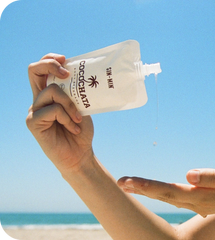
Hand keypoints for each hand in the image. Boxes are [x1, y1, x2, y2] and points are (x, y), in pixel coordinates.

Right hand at [26, 53, 93, 173]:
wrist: (80, 154)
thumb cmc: (80, 131)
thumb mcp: (81, 107)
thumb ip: (76, 93)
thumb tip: (82, 75)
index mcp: (49, 95)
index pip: (41, 70)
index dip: (50, 59)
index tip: (66, 60)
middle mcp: (39, 100)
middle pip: (33, 70)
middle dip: (50, 64)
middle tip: (67, 74)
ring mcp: (34, 111)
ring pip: (51, 91)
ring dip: (70, 104)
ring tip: (78, 120)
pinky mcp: (33, 123)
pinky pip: (53, 110)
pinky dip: (67, 118)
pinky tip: (73, 128)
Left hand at [117, 164, 214, 216]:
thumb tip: (189, 176)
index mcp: (203, 197)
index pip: (168, 191)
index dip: (146, 186)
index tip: (127, 182)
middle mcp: (196, 202)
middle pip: (162, 194)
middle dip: (139, 188)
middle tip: (119, 182)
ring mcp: (196, 202)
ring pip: (165, 195)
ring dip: (144, 189)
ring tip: (126, 184)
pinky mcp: (197, 198)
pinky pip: (172, 194)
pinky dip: (156, 190)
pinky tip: (146, 188)